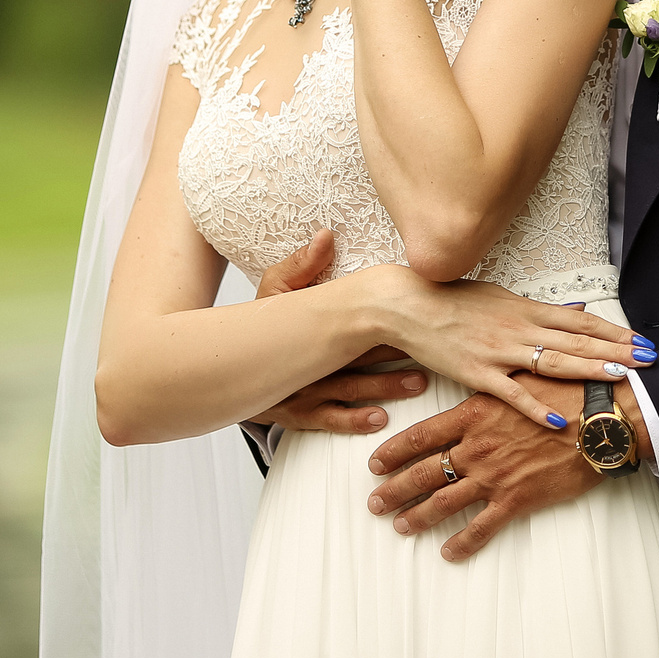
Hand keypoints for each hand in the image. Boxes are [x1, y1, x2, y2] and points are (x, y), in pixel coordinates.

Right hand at [247, 230, 426, 432]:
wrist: (229, 365)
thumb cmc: (264, 324)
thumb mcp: (275, 291)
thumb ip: (301, 265)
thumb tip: (325, 236)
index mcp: (309, 329)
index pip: (349, 322)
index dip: (382, 319)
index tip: (414, 314)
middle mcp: (308, 360)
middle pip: (356, 356)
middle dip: (394, 356)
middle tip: (429, 353)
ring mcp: (304, 389)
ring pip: (349, 389)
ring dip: (384, 388)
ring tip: (417, 384)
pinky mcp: (299, 414)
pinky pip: (327, 420)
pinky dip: (353, 422)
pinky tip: (379, 420)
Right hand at [364, 267, 651, 431]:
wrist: (408, 305)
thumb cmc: (453, 301)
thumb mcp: (500, 298)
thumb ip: (538, 310)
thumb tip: (574, 311)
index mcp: (526, 309)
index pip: (581, 321)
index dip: (613, 331)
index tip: (642, 341)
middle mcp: (519, 328)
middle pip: (577, 340)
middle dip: (615, 350)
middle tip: (649, 360)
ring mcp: (499, 351)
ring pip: (553, 362)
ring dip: (588, 369)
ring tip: (620, 377)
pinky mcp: (477, 373)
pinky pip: (513, 393)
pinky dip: (536, 407)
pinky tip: (560, 418)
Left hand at [365, 374, 642, 561]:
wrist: (601, 417)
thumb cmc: (566, 391)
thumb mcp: (521, 378)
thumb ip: (496, 383)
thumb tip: (483, 372)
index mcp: (475, 412)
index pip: (421, 435)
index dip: (393, 451)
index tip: (374, 462)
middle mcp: (476, 445)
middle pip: (422, 471)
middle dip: (393, 489)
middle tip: (374, 502)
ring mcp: (494, 474)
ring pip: (444, 501)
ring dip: (417, 516)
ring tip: (400, 526)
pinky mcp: (516, 498)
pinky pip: (481, 526)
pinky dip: (463, 542)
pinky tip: (448, 552)